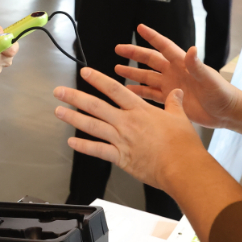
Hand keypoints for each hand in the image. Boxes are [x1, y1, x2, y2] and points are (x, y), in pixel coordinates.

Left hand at [54, 70, 204, 190]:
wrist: (183, 168)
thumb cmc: (183, 145)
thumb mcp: (180, 117)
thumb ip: (174, 102)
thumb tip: (177, 92)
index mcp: (140, 110)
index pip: (114, 89)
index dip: (98, 79)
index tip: (85, 73)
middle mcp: (127, 122)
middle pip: (96, 106)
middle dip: (75, 97)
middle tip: (60, 91)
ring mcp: (122, 140)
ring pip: (92, 125)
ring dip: (73, 118)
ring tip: (59, 111)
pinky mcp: (121, 157)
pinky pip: (98, 150)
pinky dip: (83, 146)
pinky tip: (71, 142)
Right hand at [113, 24, 241, 129]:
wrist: (226, 112)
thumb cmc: (222, 93)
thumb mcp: (209, 79)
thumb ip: (198, 65)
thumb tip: (191, 49)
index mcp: (182, 64)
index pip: (164, 46)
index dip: (152, 36)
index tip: (139, 27)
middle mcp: (174, 72)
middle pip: (150, 60)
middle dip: (134, 53)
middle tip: (119, 48)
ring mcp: (171, 85)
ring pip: (147, 77)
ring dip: (133, 72)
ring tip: (117, 68)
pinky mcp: (171, 100)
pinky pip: (151, 94)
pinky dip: (139, 92)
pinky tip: (128, 90)